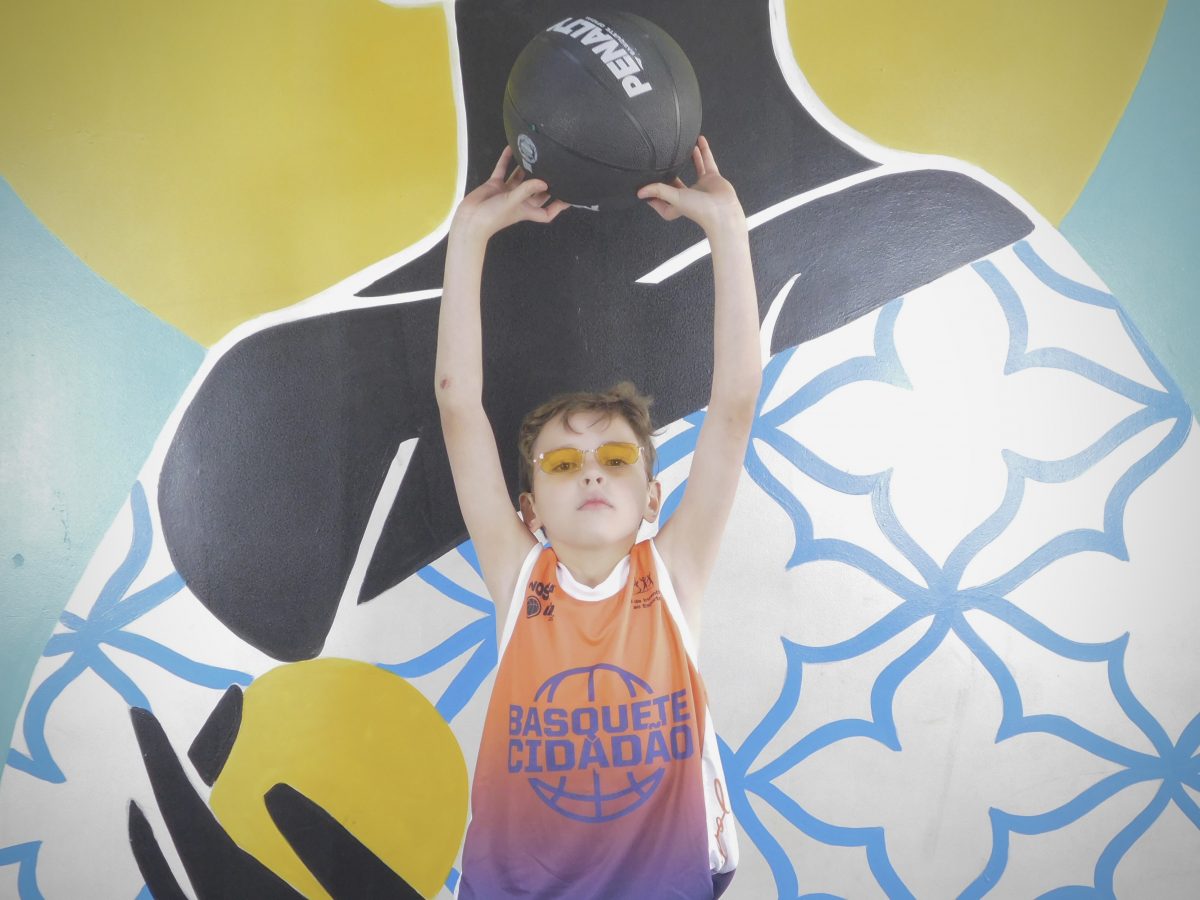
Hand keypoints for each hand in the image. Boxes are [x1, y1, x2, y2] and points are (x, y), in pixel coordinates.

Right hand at [452, 146, 569, 239]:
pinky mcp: (495, 184)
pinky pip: (503, 169)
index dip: (558, 206)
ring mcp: (507, 192)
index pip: (547, 211)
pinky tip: (510, 148)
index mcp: (527, 210)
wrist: (469, 220)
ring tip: (534, 155)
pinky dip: (506, 160)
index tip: (570, 197)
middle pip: (537, 191)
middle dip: (545, 182)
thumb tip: (543, 181)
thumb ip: (527, 189)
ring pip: (520, 178)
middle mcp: (520, 201)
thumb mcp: (513, 203)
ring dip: (526, 167)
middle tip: (555, 168)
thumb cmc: (493, 217)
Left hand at [637, 136, 744, 234]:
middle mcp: (689, 195)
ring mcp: (701, 186)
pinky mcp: (712, 178)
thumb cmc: (700, 209)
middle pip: (676, 184)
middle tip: (661, 164)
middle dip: (669, 175)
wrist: (724, 210)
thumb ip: (658, 191)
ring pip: (694, 168)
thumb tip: (640, 193)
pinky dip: (704, 151)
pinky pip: (707, 161)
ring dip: (689, 157)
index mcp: (678, 204)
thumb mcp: (675, 198)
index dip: (654, 197)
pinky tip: (700, 140)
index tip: (644, 191)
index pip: (662, 201)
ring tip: (682, 146)